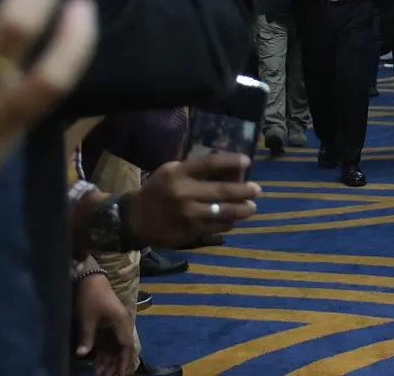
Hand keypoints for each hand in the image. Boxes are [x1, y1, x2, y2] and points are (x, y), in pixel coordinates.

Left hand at [74, 271, 135, 375]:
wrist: (90, 278)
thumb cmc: (91, 297)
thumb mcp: (87, 319)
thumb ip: (87, 338)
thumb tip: (82, 355)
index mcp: (121, 323)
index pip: (126, 346)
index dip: (122, 361)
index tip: (118, 374)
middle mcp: (121, 325)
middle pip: (121, 348)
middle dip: (113, 363)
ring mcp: (115, 324)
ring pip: (114, 346)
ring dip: (108, 359)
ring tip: (99, 372)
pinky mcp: (107, 323)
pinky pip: (108, 341)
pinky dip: (103, 351)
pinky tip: (97, 361)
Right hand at [125, 153, 261, 247]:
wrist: (136, 219)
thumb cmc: (158, 190)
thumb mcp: (171, 172)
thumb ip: (195, 170)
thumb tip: (229, 169)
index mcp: (178, 173)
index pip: (210, 163)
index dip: (231, 161)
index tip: (247, 161)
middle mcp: (184, 193)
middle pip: (223, 190)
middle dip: (245, 190)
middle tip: (257, 189)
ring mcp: (188, 214)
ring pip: (224, 212)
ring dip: (243, 209)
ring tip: (251, 207)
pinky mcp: (191, 231)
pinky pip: (218, 226)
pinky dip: (229, 222)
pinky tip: (234, 219)